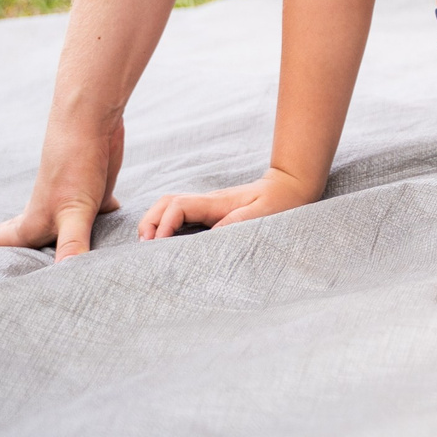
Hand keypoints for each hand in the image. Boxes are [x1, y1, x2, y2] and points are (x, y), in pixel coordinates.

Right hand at [0, 114, 124, 260]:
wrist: (92, 121)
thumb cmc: (75, 167)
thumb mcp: (75, 211)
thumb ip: (72, 244)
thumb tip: (67, 277)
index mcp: (37, 220)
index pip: (8, 240)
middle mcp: (51, 211)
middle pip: (29, 232)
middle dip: (16, 244)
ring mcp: (72, 199)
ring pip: (60, 223)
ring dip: (55, 234)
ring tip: (48, 242)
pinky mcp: (96, 190)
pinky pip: (94, 212)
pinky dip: (98, 220)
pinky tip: (108, 221)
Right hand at [138, 167, 319, 239]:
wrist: (290, 188)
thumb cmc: (279, 203)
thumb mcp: (262, 214)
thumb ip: (237, 223)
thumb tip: (210, 237)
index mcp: (215, 203)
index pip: (178, 206)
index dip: (164, 224)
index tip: (160, 246)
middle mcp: (206, 202)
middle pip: (165, 203)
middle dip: (150, 222)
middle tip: (145, 248)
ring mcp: (207, 207)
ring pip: (170, 207)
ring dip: (155, 223)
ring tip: (150, 248)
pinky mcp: (211, 214)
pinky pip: (181, 216)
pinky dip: (167, 226)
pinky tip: (166, 244)